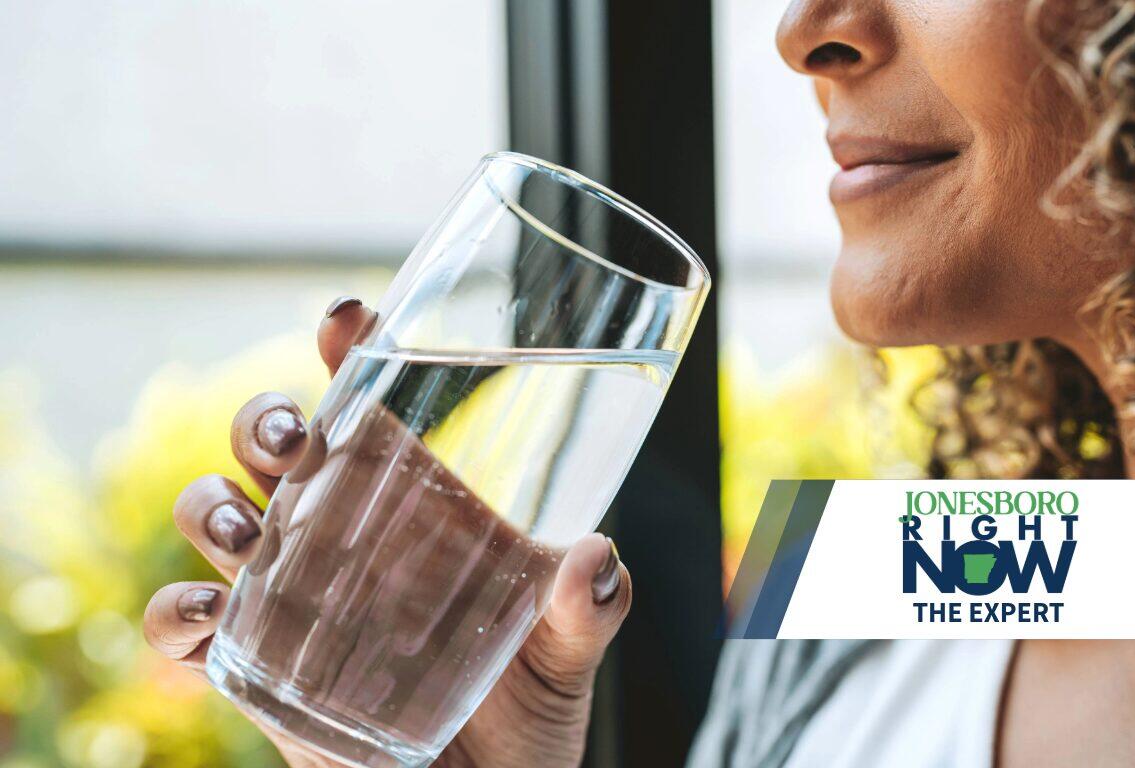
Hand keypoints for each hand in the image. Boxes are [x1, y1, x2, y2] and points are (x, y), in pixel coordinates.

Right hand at [142, 296, 632, 767]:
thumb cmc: (527, 711)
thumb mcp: (567, 650)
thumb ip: (589, 608)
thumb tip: (595, 559)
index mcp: (417, 503)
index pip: (373, 402)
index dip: (350, 347)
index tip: (347, 318)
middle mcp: (344, 532)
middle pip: (277, 441)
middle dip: (266, 420)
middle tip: (295, 440)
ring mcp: (291, 593)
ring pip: (217, 511)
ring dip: (212, 504)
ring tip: (246, 528)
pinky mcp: (253, 663)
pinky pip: (187, 624)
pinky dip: (177, 612)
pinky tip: (207, 617)